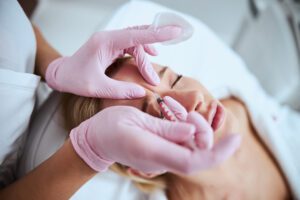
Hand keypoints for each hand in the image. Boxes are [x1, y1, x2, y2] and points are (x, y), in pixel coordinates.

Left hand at [45, 25, 181, 98]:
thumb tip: (141, 92)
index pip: (135, 35)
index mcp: (105, 43)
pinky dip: (142, 52)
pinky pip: (131, 45)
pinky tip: (151, 55)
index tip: (173, 31)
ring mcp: (110, 41)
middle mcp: (109, 38)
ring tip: (152, 76)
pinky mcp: (111, 47)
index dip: (156, 34)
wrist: (61, 73)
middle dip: (157, 38)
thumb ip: (120, 90)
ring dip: (146, 57)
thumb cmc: (74, 79)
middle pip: (138, 36)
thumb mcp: (96, 88)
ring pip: (136, 42)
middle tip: (177, 38)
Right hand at [70, 106, 240, 173]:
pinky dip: (186, 131)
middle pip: (196, 153)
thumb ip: (166, 129)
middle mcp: (160, 160)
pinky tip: (176, 118)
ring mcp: (161, 159)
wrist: (95, 139)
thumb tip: (193, 132)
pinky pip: (182, 145)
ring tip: (177, 112)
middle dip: (203, 131)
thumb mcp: (136, 119)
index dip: (218, 153)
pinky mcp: (161, 154)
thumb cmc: (109, 126)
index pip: (193, 161)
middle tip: (189, 113)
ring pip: (191, 148)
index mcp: (153, 152)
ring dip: (194, 129)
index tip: (236, 139)